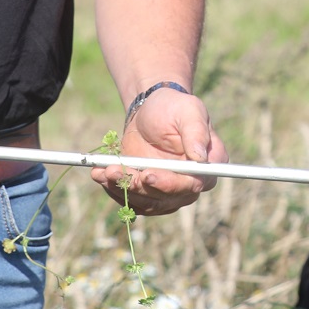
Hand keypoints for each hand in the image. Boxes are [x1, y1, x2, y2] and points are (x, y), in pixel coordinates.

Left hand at [93, 85, 225, 214]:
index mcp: (208, 165)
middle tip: (114, 171)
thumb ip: (196, 132)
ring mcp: (168, 192)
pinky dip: (113, 188)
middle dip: (138, 186)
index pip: (192, 184)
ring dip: (122, 188)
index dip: (170, 184)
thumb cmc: (173, 107)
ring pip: (145, 201)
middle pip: (166, 198)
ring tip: (104, 170)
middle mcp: (190, 184)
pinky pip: (131, 199)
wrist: (150, 112)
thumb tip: (200, 157)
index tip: (148, 175)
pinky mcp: (147, 193)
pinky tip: (100, 174)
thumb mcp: (188, 110)